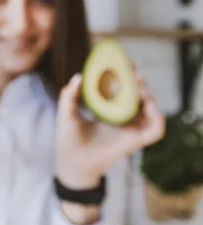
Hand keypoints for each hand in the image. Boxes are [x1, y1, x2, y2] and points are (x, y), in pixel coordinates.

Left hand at [54, 69, 164, 222]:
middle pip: (139, 97)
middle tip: (133, 70)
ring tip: (140, 87)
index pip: (124, 91)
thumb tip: (78, 76)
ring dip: (150, 96)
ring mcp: (131, 130)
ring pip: (151, 111)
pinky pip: (155, 130)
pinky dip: (157, 117)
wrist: (71, 161)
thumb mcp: (66, 112)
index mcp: (109, 111)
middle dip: (139, 82)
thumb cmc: (68, 139)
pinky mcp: (136, 142)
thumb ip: (69, 95)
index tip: (126, 63)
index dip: (127, 77)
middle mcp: (123, 120)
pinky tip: (148, 105)